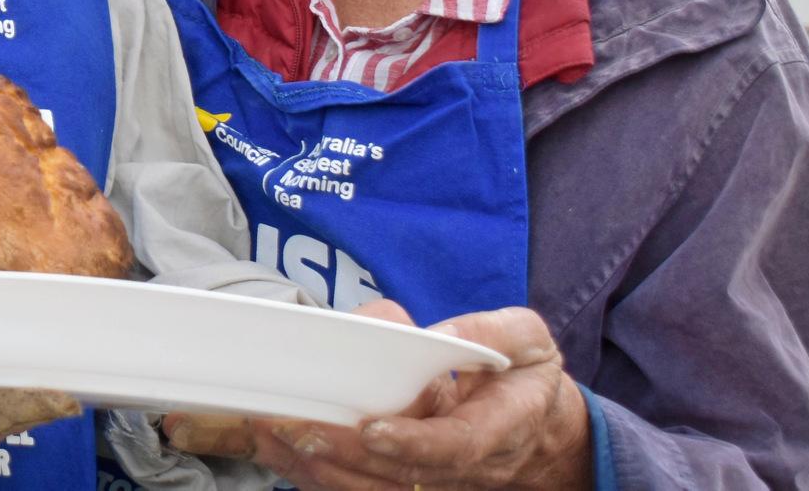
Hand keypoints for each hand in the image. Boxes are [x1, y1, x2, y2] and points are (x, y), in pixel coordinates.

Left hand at [245, 304, 592, 490]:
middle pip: (401, 474)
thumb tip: (438, 335)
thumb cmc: (523, 377)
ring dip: (319, 467)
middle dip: (345, 453)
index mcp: (498, 428)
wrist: (537, 429)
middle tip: (294, 425)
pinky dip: (315, 474)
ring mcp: (434, 482)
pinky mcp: (407, 484)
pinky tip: (275, 452)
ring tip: (271, 436)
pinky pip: (360, 489)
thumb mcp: (527, 341)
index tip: (372, 429)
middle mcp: (464, 466)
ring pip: (375, 489)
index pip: (454, 444)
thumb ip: (490, 333)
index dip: (413, 442)